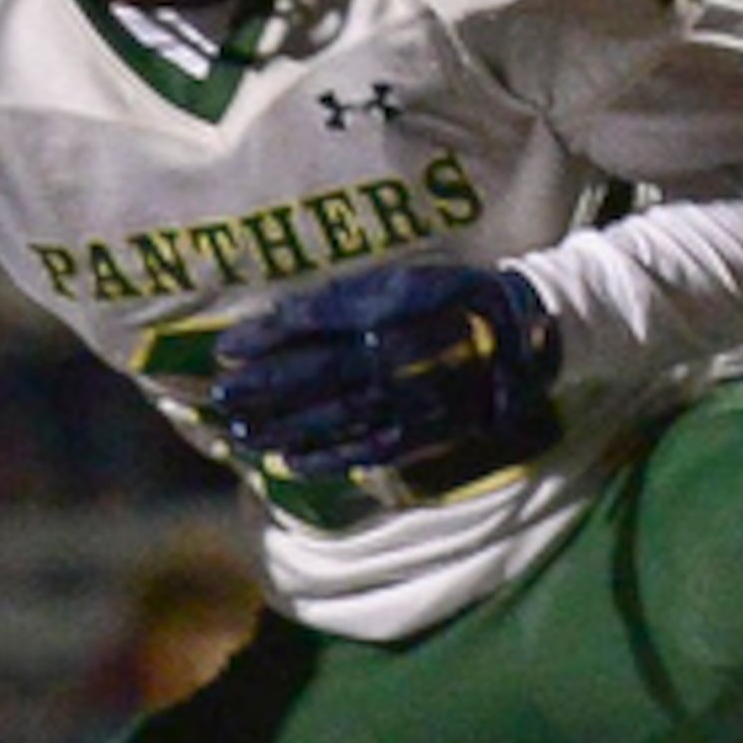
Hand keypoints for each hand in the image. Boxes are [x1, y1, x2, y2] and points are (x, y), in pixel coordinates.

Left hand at [209, 262, 561, 497]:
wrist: (521, 338)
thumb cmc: (448, 298)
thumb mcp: (399, 280)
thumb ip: (339, 300)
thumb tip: (277, 318)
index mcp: (393, 314)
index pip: (317, 326)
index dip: (267, 340)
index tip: (225, 349)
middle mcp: (399, 359)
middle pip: (318, 377)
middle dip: (263, 389)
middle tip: (221, 397)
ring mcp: (411, 401)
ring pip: (335, 419)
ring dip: (281, 428)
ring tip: (240, 432)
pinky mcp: (421, 434)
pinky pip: (365, 451)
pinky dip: (323, 459)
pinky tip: (285, 462)